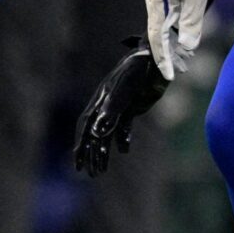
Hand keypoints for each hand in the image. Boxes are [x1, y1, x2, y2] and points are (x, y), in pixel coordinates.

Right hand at [73, 39, 170, 175]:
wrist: (155, 58)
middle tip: (90, 174)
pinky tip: (124, 150)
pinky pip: (124, 127)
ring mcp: (120, 107)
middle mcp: (106, 105)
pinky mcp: (133, 107)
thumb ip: (112, 111)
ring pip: (108, 134)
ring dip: (104, 151)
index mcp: (100, 101)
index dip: (81, 145)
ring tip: (101, 170)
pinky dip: (123, 139)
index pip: (86, 127)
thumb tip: (98, 133)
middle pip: (94, 134)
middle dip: (91, 154)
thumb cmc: (137, 70)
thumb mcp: (124, 90)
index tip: (78, 163)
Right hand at [145, 0, 209, 79]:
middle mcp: (154, 7)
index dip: (164, 60)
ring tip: (185, 61)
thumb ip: (191, 23)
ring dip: (173, 46)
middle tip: (179, 72)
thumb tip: (187, 46)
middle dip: (168, 56)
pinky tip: (184, 40)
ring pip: (164, 30)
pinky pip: (167, 21)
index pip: (158, 41)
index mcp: (158, 9)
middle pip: (159, 38)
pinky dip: (175, 33)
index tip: (169, 76)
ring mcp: (158, 2)